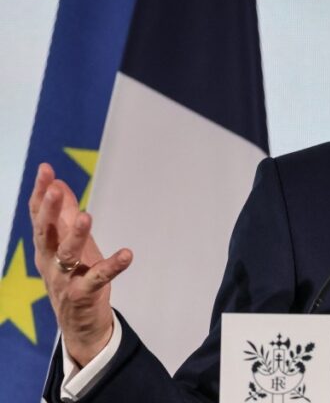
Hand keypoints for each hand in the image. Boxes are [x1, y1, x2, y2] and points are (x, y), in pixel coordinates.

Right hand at [29, 162, 132, 366]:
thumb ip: (63, 216)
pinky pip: (97, 279)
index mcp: (45, 247)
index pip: (38, 216)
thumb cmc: (74, 278)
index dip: (40, 193)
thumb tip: (58, 183)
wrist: (79, 325)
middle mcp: (49, 262)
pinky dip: (112, 266)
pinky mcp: (82, 295)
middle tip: (54, 190)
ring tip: (86, 216)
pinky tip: (127, 254)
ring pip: (66, 255)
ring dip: (75, 235)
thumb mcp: (69, 244)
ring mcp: (63, 280)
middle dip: (49, 210)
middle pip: (45, 233)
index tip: (45, 169)